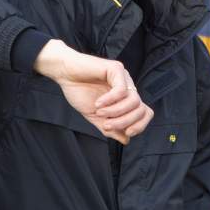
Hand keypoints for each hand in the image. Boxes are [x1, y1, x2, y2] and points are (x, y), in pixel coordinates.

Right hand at [33, 40, 153, 143]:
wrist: (64, 74)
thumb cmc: (78, 91)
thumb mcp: (95, 116)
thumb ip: (110, 128)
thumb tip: (126, 140)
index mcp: (125, 98)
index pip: (145, 112)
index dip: (140, 125)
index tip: (127, 133)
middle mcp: (128, 87)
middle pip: (141, 109)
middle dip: (125, 122)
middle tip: (107, 125)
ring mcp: (123, 77)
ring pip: (133, 100)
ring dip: (116, 112)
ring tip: (100, 112)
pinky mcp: (116, 68)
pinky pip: (121, 90)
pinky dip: (110, 100)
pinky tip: (98, 103)